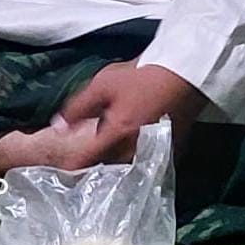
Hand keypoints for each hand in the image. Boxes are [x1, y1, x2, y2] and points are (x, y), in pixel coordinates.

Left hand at [58, 60, 208, 166]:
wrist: (186, 75)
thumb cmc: (141, 77)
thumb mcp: (102, 85)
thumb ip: (78, 107)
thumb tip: (58, 126)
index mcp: (117, 134)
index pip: (86, 161)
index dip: (70, 167)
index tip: (60, 169)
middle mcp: (136, 150)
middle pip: (107, 168)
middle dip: (92, 167)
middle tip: (80, 163)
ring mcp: (155, 154)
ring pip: (126, 168)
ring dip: (112, 166)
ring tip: (102, 160)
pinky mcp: (171, 152)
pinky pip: (145, 164)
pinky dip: (133, 161)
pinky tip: (127, 152)